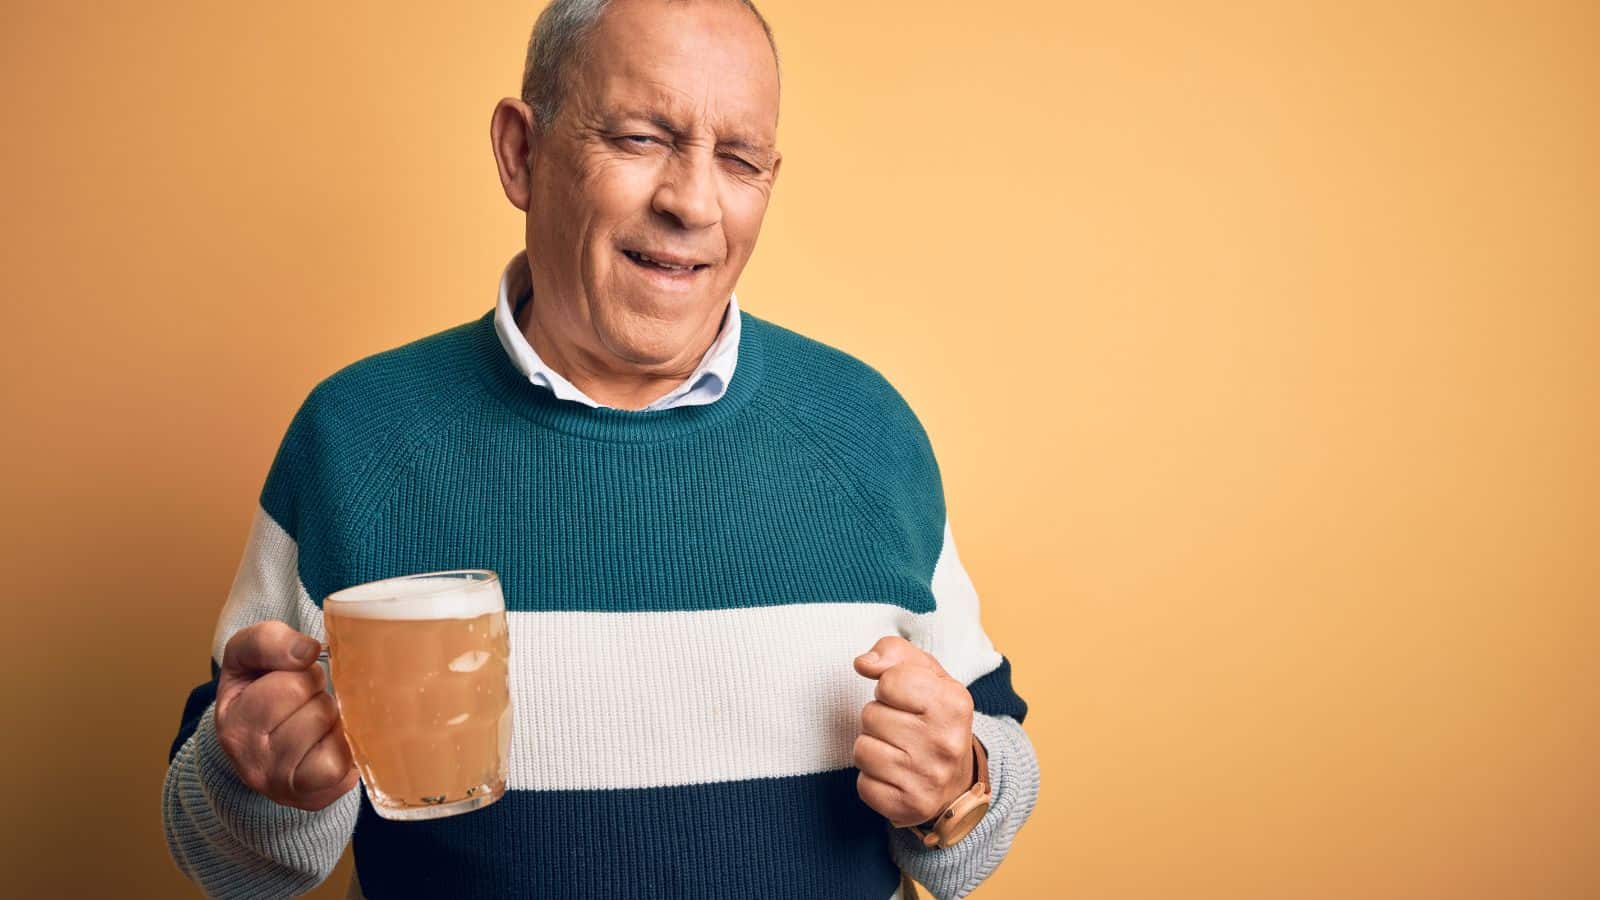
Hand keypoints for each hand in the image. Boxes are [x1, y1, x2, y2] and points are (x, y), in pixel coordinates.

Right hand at [214, 621, 359, 810]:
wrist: (259, 742)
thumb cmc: (257, 690)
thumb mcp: (248, 655)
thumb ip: (269, 641)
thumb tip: (309, 651)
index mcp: (234, 726)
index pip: (290, 686)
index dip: (301, 675)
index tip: (288, 681)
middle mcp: (254, 766)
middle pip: (319, 711)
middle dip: (320, 697)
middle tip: (304, 703)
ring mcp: (284, 789)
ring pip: (337, 738)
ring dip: (334, 722)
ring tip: (315, 723)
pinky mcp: (315, 800)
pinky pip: (348, 767)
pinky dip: (346, 749)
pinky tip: (328, 743)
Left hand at [851, 635, 977, 827]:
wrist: (957, 780)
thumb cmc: (934, 717)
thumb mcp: (927, 675)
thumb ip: (894, 653)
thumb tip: (863, 663)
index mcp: (954, 703)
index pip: (890, 680)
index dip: (889, 686)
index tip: (905, 698)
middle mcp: (945, 743)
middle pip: (870, 715)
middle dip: (879, 718)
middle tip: (903, 728)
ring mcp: (928, 778)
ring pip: (862, 749)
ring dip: (872, 747)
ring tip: (897, 750)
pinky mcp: (909, 807)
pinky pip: (863, 784)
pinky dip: (872, 779)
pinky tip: (895, 776)